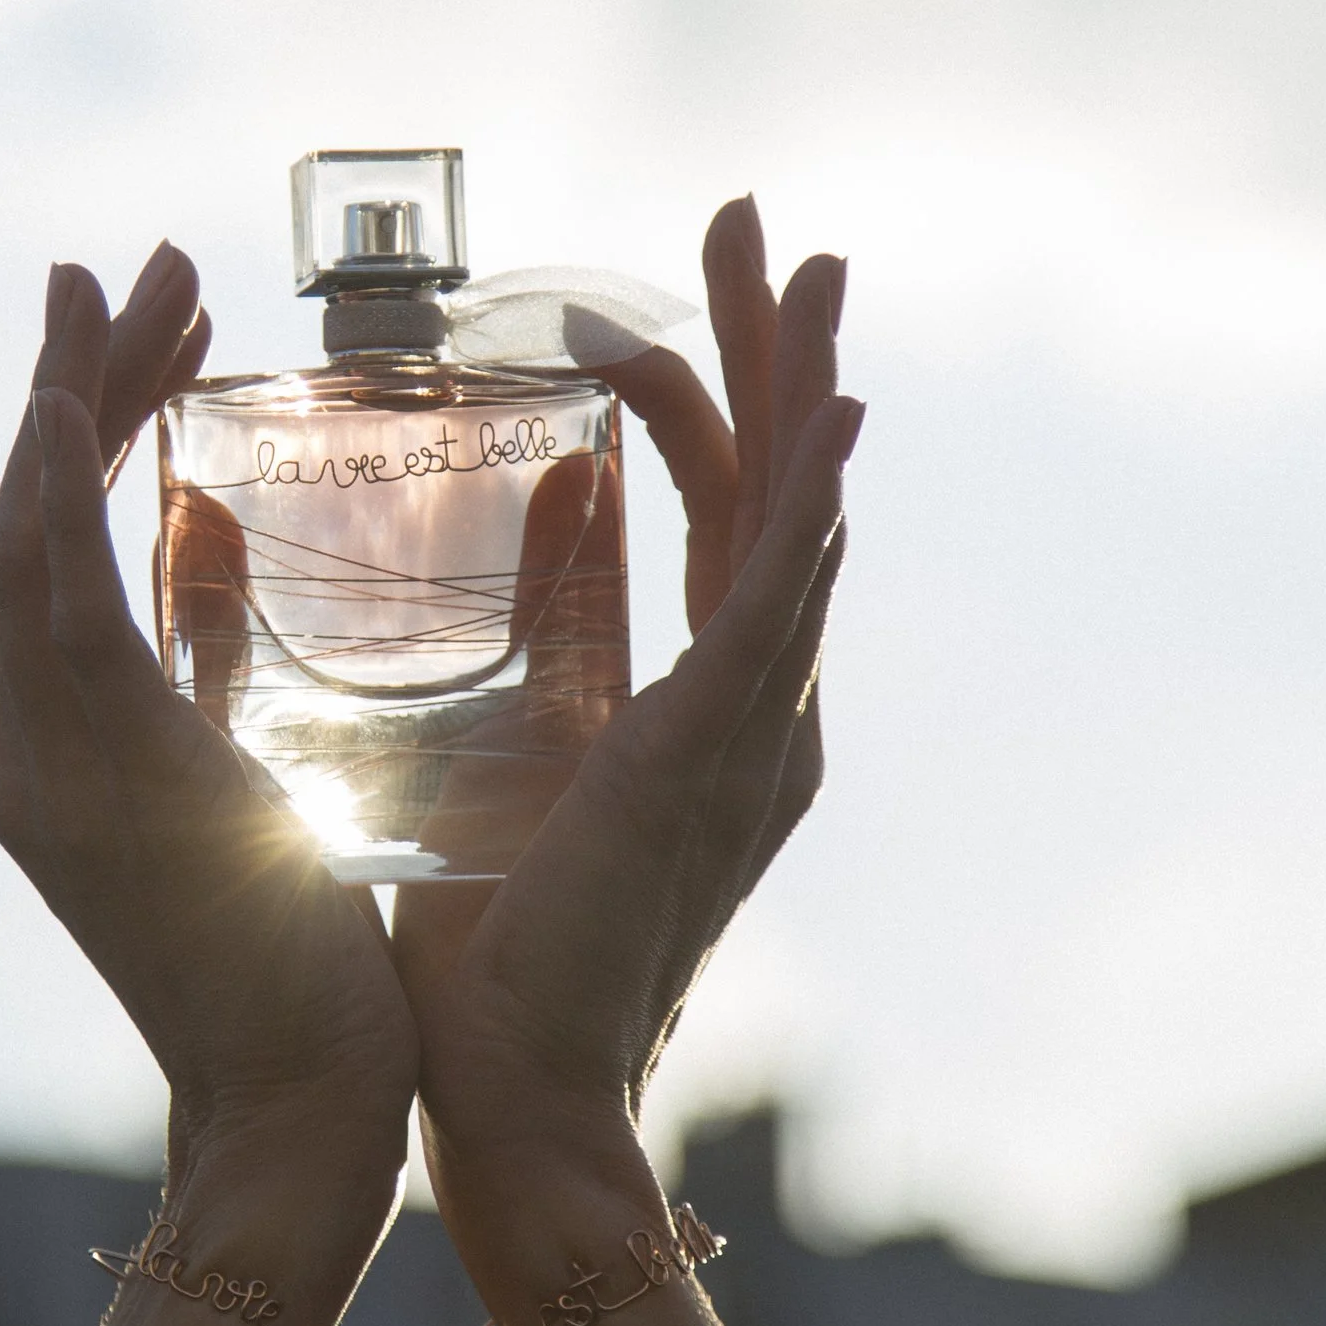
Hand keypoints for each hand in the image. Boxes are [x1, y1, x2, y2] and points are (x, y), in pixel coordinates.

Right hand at [0, 246, 418, 1223]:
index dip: (102, 425)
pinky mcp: (87, 778)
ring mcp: (38, 763)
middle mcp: (23, 745)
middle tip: (132, 267)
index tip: (167, 324)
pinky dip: (56, 501)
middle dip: (80, 383)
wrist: (297, 1106)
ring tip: (112, 287)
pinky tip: (69, 409)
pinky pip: (52, 611)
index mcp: (61, 745)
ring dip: (69, 404)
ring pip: (25, 543)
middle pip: (29, 523)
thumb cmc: (305, 966)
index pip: (66, 547)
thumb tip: (224, 542)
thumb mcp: (253, 777)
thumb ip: (216, 665)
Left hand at [394, 198, 859, 1235]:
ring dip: (797, 383)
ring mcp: (756, 736)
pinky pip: (779, 605)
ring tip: (806, 264)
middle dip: (769, 348)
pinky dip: (806, 503)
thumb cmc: (493, 962)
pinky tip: (832, 411)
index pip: (708, 520)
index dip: (688, 404)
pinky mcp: (719, 758)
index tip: (635, 313)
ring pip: (793, 522)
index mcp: (706, 716)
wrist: (520, 1099)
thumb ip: (531, 642)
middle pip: (775, 492)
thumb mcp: (507, 756)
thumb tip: (529, 517)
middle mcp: (758, 715)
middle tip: (760, 226)